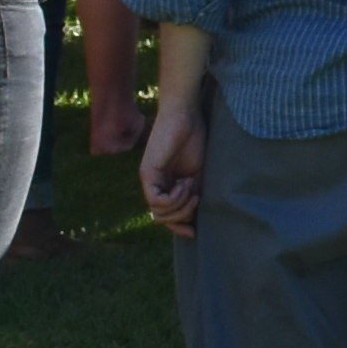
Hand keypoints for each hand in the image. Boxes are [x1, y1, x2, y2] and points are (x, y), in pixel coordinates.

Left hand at [137, 92, 207, 235]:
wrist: (187, 115)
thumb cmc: (195, 139)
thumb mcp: (199, 174)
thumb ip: (194, 195)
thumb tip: (196, 221)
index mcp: (166, 184)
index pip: (166, 216)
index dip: (179, 226)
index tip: (195, 232)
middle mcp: (154, 184)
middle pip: (161, 218)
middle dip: (182, 216)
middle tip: (197, 199)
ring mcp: (149, 180)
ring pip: (158, 213)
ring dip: (180, 206)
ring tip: (191, 188)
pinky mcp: (147, 173)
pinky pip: (157, 201)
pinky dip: (174, 198)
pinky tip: (185, 183)